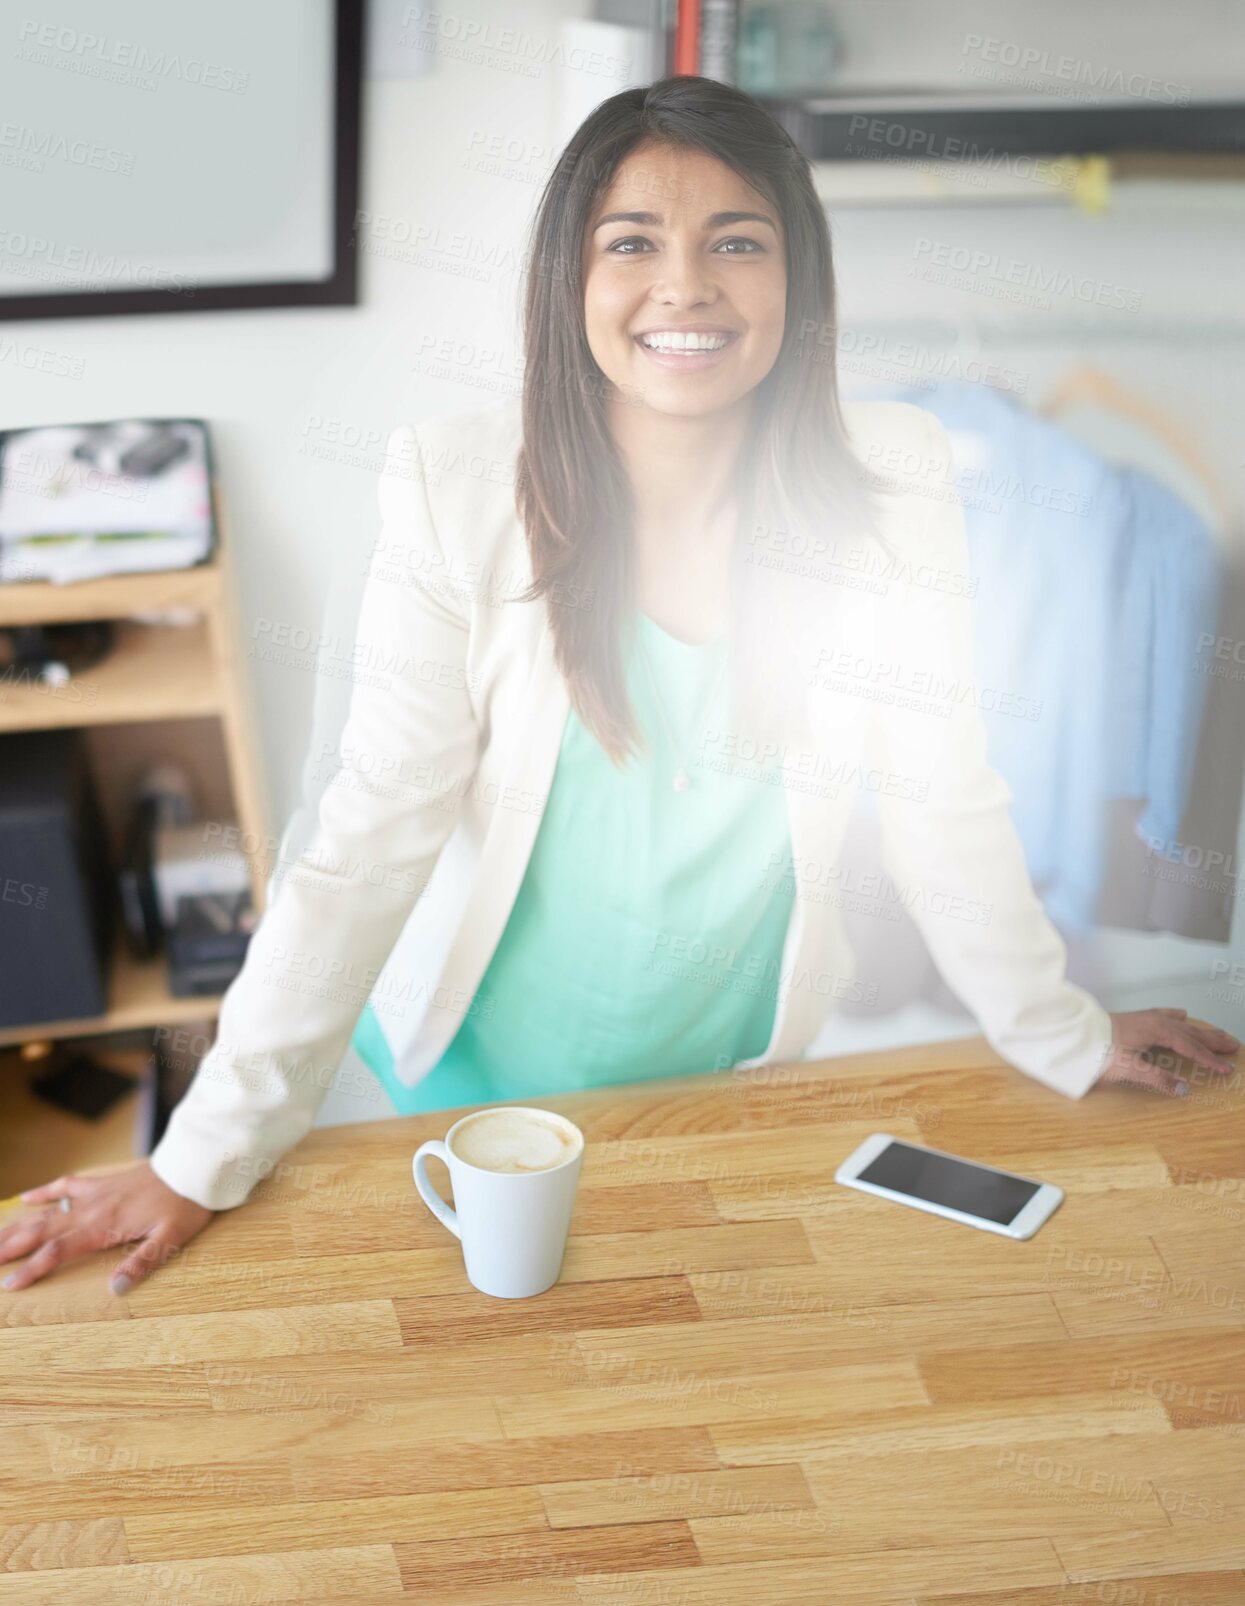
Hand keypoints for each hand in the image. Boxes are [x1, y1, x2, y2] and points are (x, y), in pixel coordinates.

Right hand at [0, 1162, 213, 1294]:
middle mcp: (92, 1210)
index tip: (9, 1284)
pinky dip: (45, 1191)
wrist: (193, 1166)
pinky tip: (27, 1197)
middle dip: (11, 1247)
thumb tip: (116, 1288)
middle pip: (42, 1231)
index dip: (32, 1268)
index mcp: (104, 1227)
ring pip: (48, 1211)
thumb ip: (143, 1262)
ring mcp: (95, 1194)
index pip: (58, 1251)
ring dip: (19, 1225)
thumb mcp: (171, 1238)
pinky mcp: (102, 1184)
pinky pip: (67, 1185)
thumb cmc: (185, 1204)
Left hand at [1100, 1008, 1239, 1096]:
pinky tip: (1181, 1013)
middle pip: (1190, 1032)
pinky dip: (1175, 1016)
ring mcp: (1143, 1018)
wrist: (1072, 1034)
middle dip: (1212, 1041)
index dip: (1209, 1059)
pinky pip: (1162, 1015)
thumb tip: (1184, 1088)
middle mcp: (1153, 1021)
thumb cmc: (1097, 1051)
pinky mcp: (1134, 1019)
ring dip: (1199, 1030)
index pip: (1190, 1047)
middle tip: (1233, 1045)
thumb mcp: (1129, 1068)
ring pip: (1179, 1024)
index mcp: (1156, 1031)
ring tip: (1217, 1033)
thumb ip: (1157, 1078)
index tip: (1227, 1069)